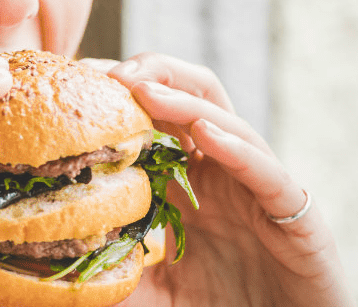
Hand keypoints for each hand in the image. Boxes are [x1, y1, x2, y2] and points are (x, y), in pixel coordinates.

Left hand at [83, 53, 353, 306]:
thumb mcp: (155, 290)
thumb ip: (118, 270)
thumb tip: (61, 268)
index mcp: (190, 180)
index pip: (156, 116)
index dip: (122, 93)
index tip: (78, 82)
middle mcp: (224, 172)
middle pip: (195, 96)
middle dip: (156, 72)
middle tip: (110, 75)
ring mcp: (260, 188)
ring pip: (228, 123)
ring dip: (185, 102)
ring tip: (143, 90)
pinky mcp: (296, 214)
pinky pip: (268, 172)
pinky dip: (237, 149)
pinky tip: (204, 134)